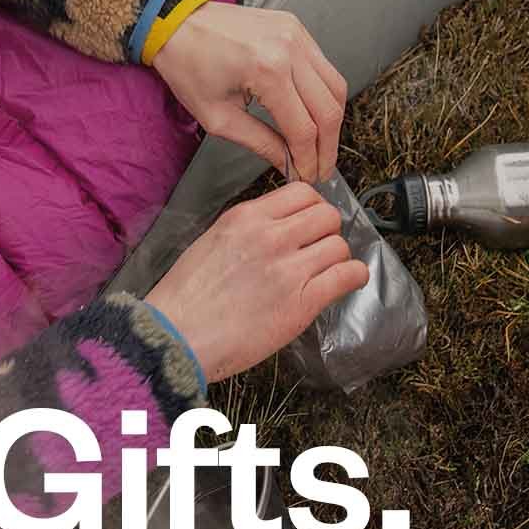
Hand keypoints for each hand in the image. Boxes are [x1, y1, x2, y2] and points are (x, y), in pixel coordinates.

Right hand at [145, 182, 368, 381]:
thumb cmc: (185, 298)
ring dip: (337, 258)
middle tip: (318, 249)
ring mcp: (288, 268)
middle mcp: (270, 236)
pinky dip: (352, 277)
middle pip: (327, 215)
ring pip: (340, 245)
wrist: (176, 336)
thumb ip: (247, 230)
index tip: (308, 223)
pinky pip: (349, 275)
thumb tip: (277, 229)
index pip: (301, 192)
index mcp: (245, 218)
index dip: (311, 207)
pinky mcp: (303, 302)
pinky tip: (343, 283)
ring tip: (325, 272)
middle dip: (327, 231)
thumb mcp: (210, 243)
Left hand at [152, 2, 346, 182]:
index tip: (308, 176)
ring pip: (335, 86)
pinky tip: (312, 113)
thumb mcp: (217, 116)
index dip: (309, 159)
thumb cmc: (187, 66)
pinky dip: (323, 93)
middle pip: (329, 109)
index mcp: (268, 70)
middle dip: (327, 146)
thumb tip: (289, 164)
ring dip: (332, 120)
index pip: (303, 127)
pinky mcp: (296, 28)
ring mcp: (297, 34)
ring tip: (320, 146)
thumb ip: (260, 142)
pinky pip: (323, 66)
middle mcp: (290, 49)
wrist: (175, 24)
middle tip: (321, 169)